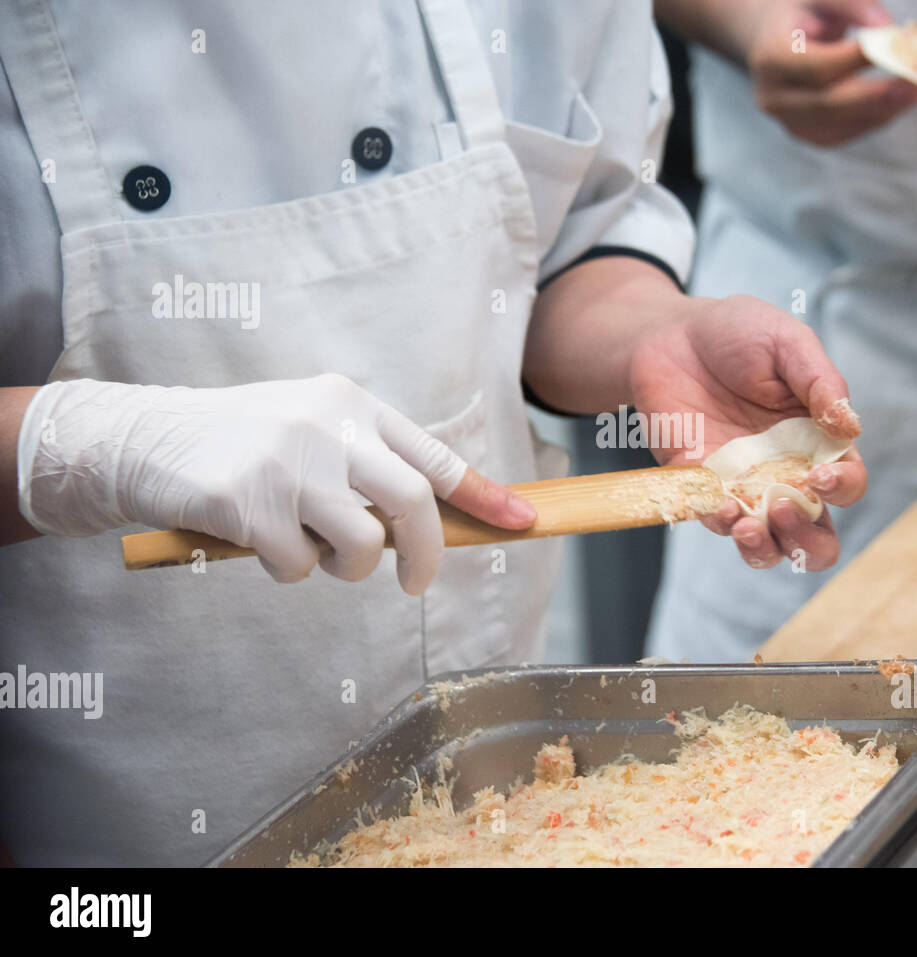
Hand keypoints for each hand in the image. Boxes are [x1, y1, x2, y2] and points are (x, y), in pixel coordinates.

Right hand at [18, 374, 534, 593]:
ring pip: (360, 545)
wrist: (145, 437)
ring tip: (308, 548)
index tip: (521, 521)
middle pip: (412, 503)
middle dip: (425, 555)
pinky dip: (285, 570)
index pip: (433, 455)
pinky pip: (298, 567)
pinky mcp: (248, 501)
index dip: (482, 494)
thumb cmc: (242, 443)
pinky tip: (255, 540)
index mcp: (351, 403)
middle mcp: (329, 425)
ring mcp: (289, 461)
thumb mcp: (311, 430)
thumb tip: (430, 523)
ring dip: (342, 566)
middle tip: (415, 584)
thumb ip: (366, 463)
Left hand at [629, 296, 866, 571]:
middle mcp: (785, 474)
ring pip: (768, 546)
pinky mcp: (700, 488)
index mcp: (818, 442)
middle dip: (807, 540)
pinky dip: (719, 523)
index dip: (843, 488)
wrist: (669, 335)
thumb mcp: (786, 342)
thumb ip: (820, 380)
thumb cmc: (737, 334)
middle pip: (816, 536)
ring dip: (764, 547)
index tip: (820, 475)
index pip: (848, 483)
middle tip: (782, 507)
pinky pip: (715, 522)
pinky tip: (717, 503)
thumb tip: (850, 425)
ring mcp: (743, 486)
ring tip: (747, 524)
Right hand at [746, 0, 916, 145]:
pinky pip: (843, 134)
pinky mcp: (806, 134)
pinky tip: (897, 103)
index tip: (895, 50)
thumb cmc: (802, 11)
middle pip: (827, 103)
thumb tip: (886, 28)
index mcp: (770, 58)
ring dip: (881, 111)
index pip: (816, 67)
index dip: (855, 62)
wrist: (773, 39)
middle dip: (875, 96)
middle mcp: (773, 96)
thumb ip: (853, 4)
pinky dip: (873, 121)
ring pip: (838, 125)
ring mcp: (788, 121)